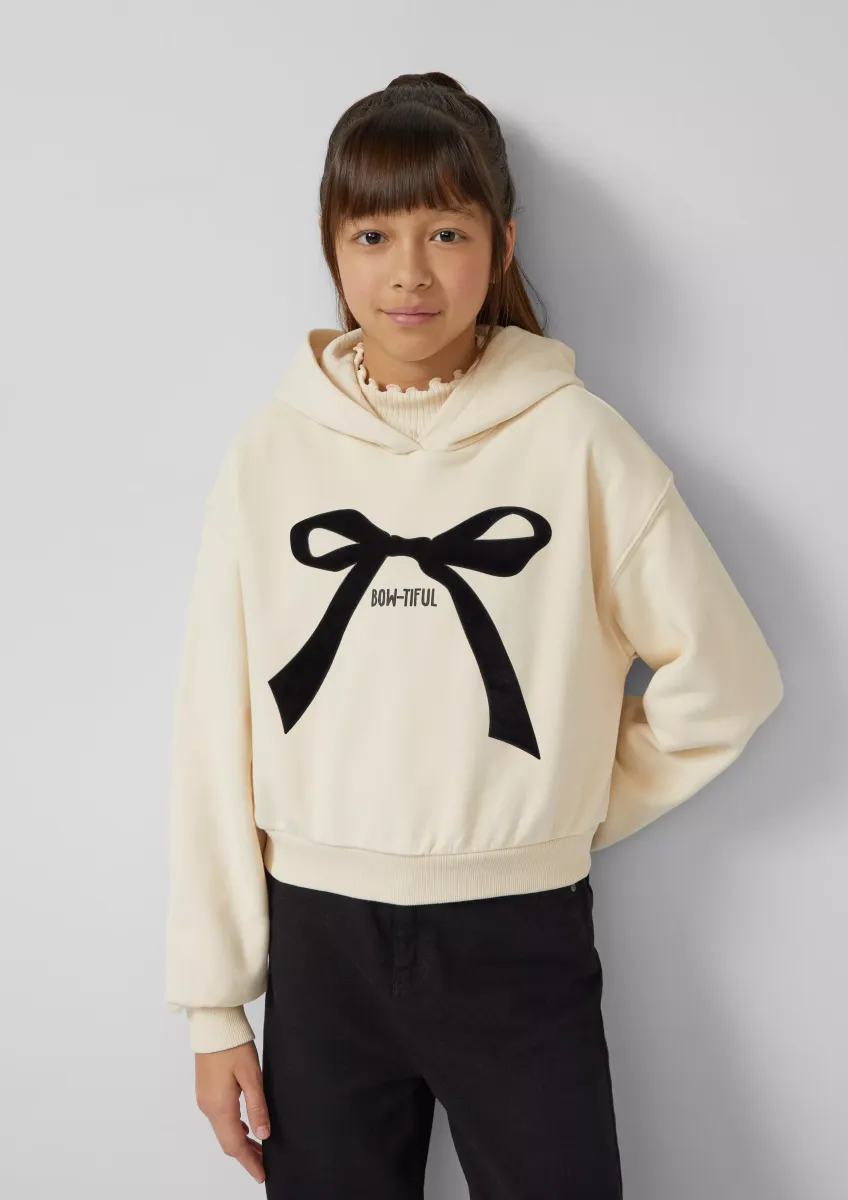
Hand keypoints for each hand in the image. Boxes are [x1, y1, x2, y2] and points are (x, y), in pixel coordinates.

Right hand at [195, 1040, 270, 1183]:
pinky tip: (246, 1127)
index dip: (249, 1162)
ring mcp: (205, 1100)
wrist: (213, 1024)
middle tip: (265, 1163)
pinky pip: (220, 1119)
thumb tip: (263, 1135)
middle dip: (246, 1155)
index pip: (235, 1145)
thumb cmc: (233, 1045)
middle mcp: (208, 1107)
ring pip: (223, 1131)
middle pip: (227, 1142)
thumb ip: (257, 1106)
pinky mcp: (206, 1092)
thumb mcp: (251, 1075)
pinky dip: (233, 1129)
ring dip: (240, 1142)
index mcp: (220, 1106)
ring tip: (260, 1147)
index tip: (262, 1175)